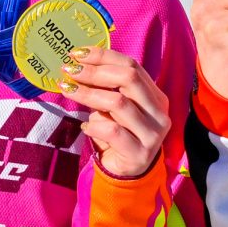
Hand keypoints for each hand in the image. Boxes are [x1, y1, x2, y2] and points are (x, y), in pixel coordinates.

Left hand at [61, 46, 171, 179]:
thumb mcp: (113, 107)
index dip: (103, 56)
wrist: (127, 172)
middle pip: (129, 78)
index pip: (132, 66)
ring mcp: (152, 134)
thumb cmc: (119, 134)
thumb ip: (104, 88)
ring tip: (68, 91)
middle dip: (95, 71)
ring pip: (119, 103)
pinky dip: (94, 126)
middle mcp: (159, 112)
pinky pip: (113, 131)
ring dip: (88, 94)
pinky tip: (85, 127)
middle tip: (70, 70)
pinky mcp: (140, 153)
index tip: (77, 53)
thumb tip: (77, 63)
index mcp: (155, 96)